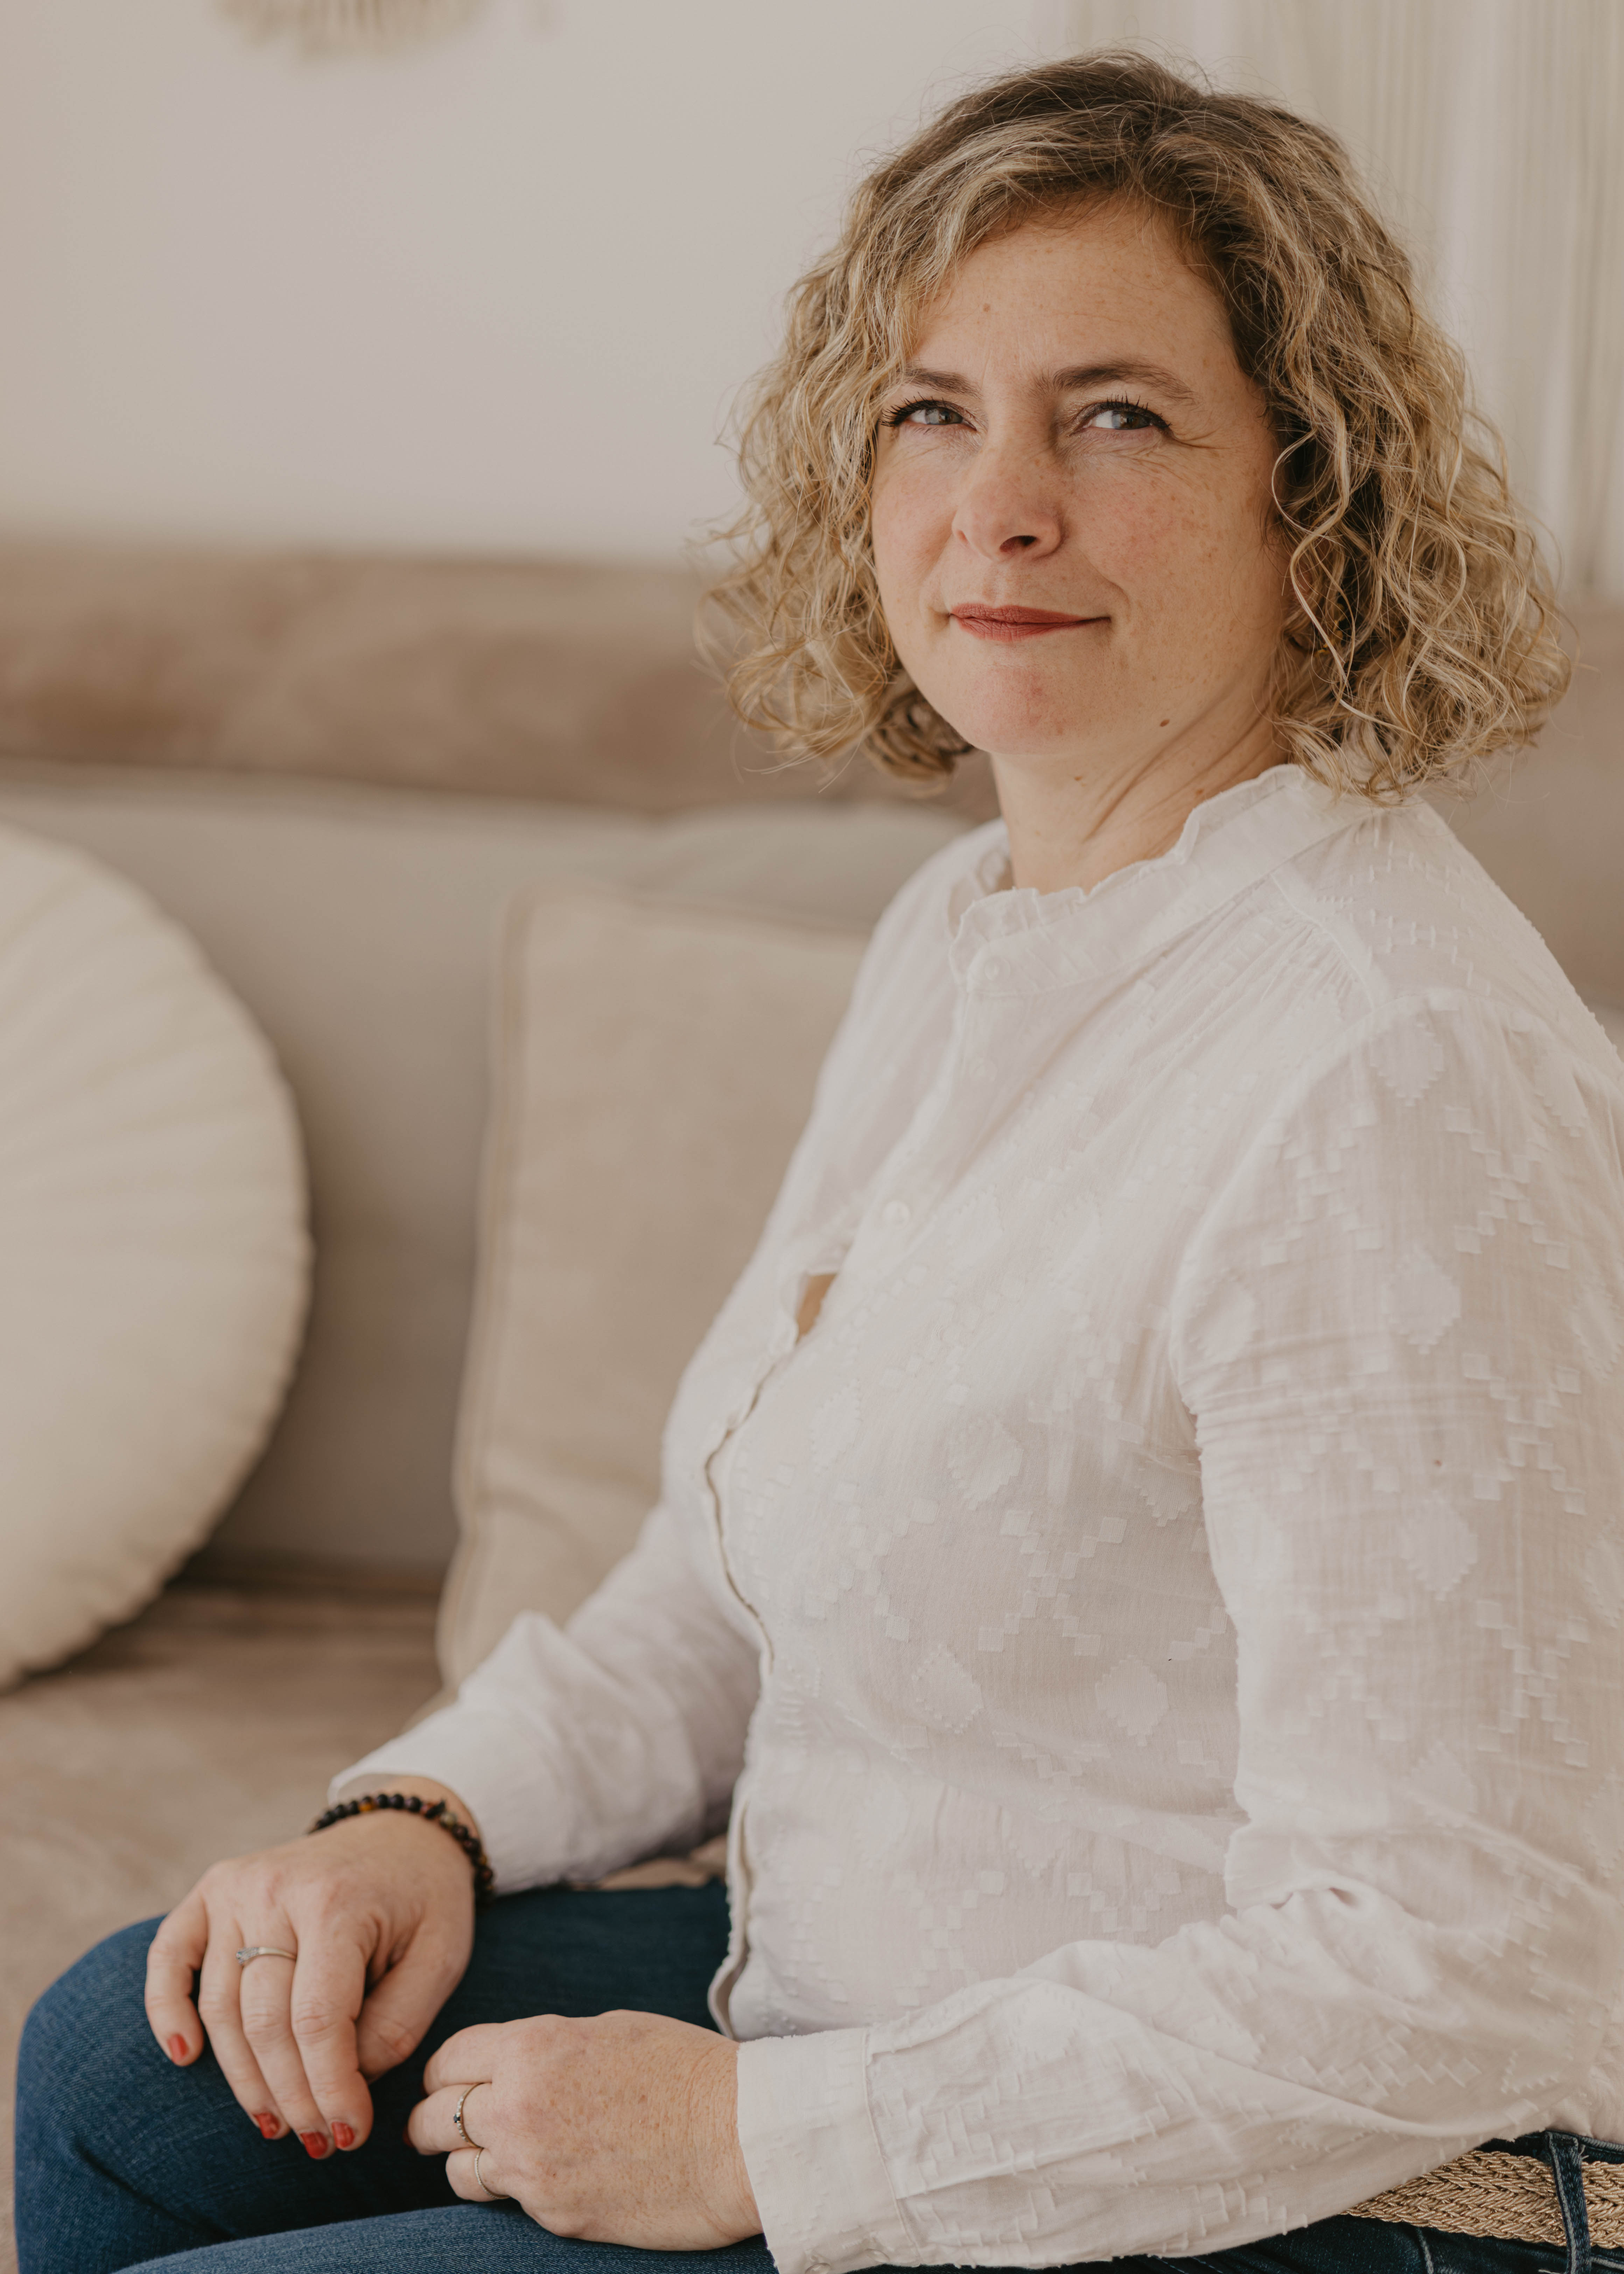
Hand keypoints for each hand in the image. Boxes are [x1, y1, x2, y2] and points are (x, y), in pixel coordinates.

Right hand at [144, 1779, 477, 2157]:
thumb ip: (396, 2025)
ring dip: (245, 2078)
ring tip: (277, 2123)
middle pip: (265, 2022)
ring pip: (221, 2007)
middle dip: (292, 2095)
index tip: (350, 2135)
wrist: (401, 1831)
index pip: (319, 2020)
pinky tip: (184, 2055)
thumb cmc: (424, 1900)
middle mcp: (276, 1889)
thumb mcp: (440, 1957)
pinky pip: (169, 1955)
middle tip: (317, 2140)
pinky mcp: (212, 1888)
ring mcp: (236, 1886)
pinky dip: (165, 2007)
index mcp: (338, 1903)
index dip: (330, 2088)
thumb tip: (342, 2083)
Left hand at [407, 2010, 759, 2247]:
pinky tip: (545, 2176)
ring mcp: (532, 2169)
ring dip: (467, 2161)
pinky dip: (515, 2189)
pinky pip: (507, 2203)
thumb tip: (510, 2065)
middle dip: (432, 2120)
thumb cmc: (683, 2069)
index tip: (448, 2079)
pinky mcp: (553, 2216)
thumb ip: (545, 2049)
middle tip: (439, 2123)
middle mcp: (518, 2108)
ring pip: (456, 2171)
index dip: (444, 2070)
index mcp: (532, 2049)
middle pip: (433, 2119)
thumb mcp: (607, 2031)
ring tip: (491, 2155)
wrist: (737, 2136)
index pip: (447, 2059)